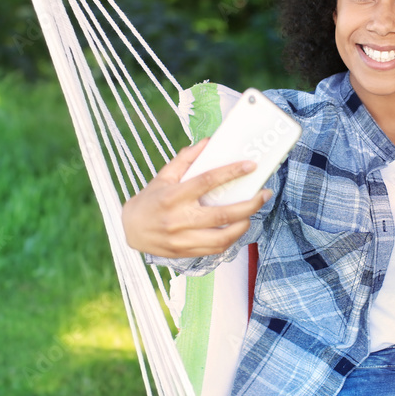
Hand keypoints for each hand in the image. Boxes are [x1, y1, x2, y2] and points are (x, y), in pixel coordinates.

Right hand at [121, 138, 271, 257]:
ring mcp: (182, 238)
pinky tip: (238, 227)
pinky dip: (231, 238)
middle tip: (264, 194)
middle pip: (222, 214)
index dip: (231, 172)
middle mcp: (178, 218)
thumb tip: (208, 143)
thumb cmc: (150, 199)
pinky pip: (215, 248)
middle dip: (249, 204)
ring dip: (243, 225)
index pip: (206, 181)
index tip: (250, 165)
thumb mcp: (163, 176)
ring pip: (222, 236)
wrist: (130, 230)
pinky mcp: (185, 252)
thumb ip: (185, 159)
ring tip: (252, 213)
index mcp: (173, 195)